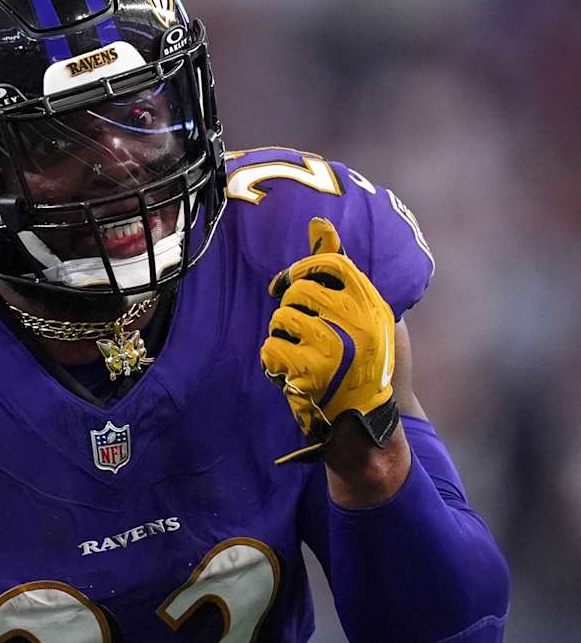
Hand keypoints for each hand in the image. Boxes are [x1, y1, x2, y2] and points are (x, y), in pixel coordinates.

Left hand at [261, 217, 399, 463]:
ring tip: (301, 355)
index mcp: (371, 304)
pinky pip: (271, 350)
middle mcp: (357, 322)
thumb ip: (339, 269)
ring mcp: (334, 347)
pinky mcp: (312, 372)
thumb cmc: (361, 358)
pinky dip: (274, 363)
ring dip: (282, 338)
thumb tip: (319, 223)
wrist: (364, 419)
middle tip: (301, 332)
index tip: (286, 284)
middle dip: (290, 309)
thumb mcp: (362, 311)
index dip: (300, 270)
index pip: (329, 264)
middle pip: (298, 293)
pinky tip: (292, 374)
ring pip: (281, 321)